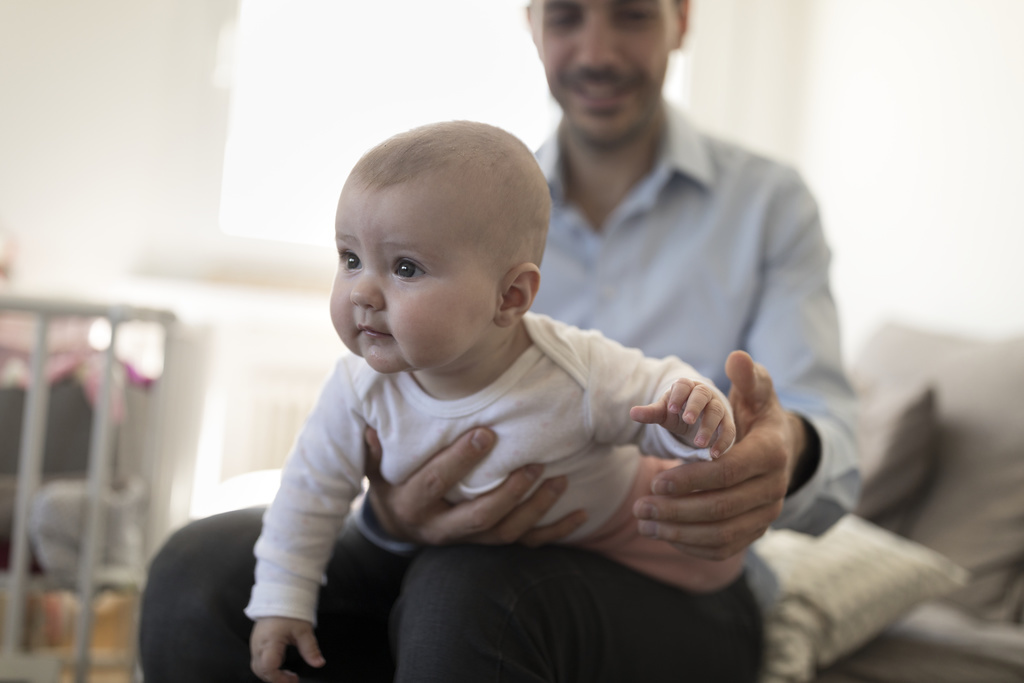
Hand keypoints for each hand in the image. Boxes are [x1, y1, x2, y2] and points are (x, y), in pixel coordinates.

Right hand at [250, 617, 323, 682]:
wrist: (279, 597)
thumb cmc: (289, 611)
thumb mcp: (304, 630)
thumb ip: (310, 649)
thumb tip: (318, 662)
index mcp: (269, 641)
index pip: (268, 667)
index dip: (279, 678)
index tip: (292, 680)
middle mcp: (259, 645)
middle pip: (261, 670)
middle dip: (276, 679)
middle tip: (292, 679)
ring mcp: (255, 644)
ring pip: (258, 667)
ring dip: (272, 674)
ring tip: (288, 674)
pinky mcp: (257, 643)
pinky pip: (259, 660)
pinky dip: (269, 667)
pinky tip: (281, 664)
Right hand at [365, 427, 586, 546]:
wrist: (398, 526)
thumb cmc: (390, 482)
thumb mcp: (374, 468)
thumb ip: (374, 448)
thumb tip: (370, 425)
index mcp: (411, 505)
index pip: (436, 482)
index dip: (460, 460)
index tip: (487, 433)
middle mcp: (439, 529)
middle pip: (478, 517)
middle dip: (508, 492)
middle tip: (534, 464)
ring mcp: (466, 542)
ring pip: (505, 533)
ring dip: (535, 509)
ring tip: (559, 481)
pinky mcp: (487, 547)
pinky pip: (525, 545)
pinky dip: (555, 532)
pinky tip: (580, 514)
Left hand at [629, 378, 735, 457]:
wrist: (696, 419)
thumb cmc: (677, 413)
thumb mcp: (664, 413)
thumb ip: (650, 413)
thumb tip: (632, 413)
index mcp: (686, 387)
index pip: (683, 385)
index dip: (678, 396)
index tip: (671, 409)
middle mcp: (704, 394)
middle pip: (702, 395)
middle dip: (695, 407)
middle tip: (688, 420)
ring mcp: (717, 407)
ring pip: (716, 412)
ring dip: (709, 427)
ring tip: (699, 444)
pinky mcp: (727, 423)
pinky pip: (728, 430)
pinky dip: (723, 441)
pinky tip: (714, 454)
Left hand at [632, 351, 806, 559]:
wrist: (780, 450)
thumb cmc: (757, 417)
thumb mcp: (757, 393)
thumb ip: (747, 377)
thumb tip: (737, 357)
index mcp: (772, 455)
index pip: (727, 473)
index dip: (689, 480)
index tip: (654, 479)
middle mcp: (774, 491)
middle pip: (720, 509)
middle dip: (675, 510)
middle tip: (639, 506)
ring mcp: (766, 516)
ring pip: (721, 535)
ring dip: (677, 532)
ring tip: (642, 522)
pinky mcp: (755, 533)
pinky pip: (723, 549)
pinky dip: (691, 547)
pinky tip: (662, 534)